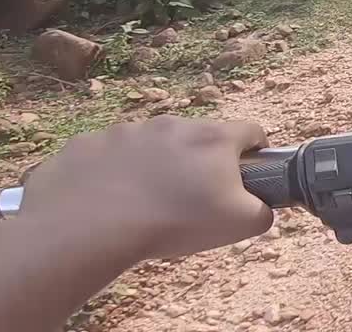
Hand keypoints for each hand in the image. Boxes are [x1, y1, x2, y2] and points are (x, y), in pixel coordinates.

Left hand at [19, 115, 272, 261]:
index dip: (255, 152)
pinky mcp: (88, 143)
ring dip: (155, 165)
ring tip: (145, 205)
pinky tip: (108, 201)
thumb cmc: (173, 221)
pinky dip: (113, 173)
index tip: (248, 175)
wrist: (90, 227)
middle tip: (192, 199)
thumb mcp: (239, 225)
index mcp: (213, 138)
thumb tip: (263, 208)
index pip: (251, 131)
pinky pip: (108, 154)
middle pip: (198, 137)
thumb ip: (263, 212)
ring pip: (152, 144)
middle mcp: (172, 125)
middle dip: (199, 162)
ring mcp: (126, 131)